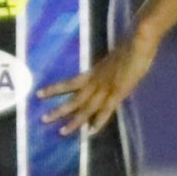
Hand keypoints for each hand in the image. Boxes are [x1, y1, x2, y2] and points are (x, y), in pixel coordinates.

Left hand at [38, 27, 158, 134]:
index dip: (54, 89)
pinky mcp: (117, 93)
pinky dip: (99, 122)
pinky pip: (106, 111)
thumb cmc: (128, 46)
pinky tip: (90, 133)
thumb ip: (107, 67)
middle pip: (74, 99)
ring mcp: (106, 89)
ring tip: (61, 132)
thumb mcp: (113, 57)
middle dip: (58, 110)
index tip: (39, 94)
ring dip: (74, 121)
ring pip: (86, 108)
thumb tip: (105, 69)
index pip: (69, 83)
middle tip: (43, 120)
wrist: (137, 43)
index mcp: (94, 72)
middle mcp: (96, 82)